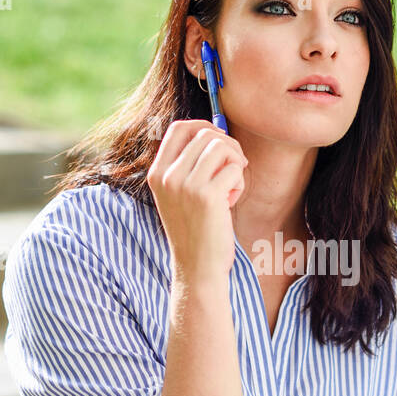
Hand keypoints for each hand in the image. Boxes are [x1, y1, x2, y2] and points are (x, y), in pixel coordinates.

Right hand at [146, 119, 248, 285]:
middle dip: (228, 145)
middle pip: (205, 134)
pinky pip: (234, 169)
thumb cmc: (195, 230)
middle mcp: (167, 176)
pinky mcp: (207, 196)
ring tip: (231, 186)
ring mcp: (186, 185)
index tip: (220, 141)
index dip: (205, 127)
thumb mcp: (179, 195)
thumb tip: (215, 133)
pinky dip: (239, 182)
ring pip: (221, 146)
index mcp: (157, 173)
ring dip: (235, 163)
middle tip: (236, 166)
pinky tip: (231, 201)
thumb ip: (188, 166)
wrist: (197, 267)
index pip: (179, 128)